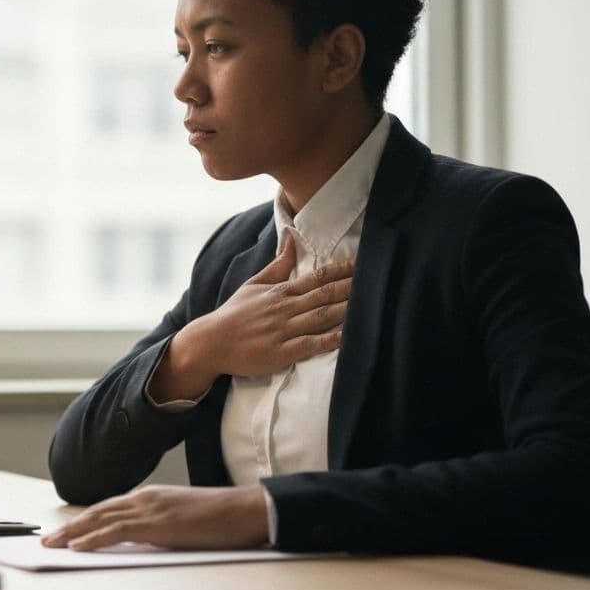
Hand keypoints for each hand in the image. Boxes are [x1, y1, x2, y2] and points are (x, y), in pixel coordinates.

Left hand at [41, 484, 268, 550]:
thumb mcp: (181, 521)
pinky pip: (116, 531)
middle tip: (47, 539)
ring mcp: (149, 508)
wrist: (245, 510)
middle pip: (97, 512)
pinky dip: (93, 539)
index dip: (83, 520)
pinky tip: (78, 546)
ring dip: (72, 533)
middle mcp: (144, 498)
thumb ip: (158, 527)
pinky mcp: (156, 523)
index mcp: (150, 497)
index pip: (108, 508)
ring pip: (100, 520)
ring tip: (52, 543)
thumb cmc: (220, 519)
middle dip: (70, 526)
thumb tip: (140, 541)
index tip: (65, 531)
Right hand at [150, 233, 351, 400]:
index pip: (316, 277)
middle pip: (324, 295)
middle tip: (378, 277)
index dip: (341, 269)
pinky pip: (308, 344)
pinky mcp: (280, 352)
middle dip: (352, 286)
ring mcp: (283, 330)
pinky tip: (345, 336)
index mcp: (281, 292)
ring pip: (320, 317)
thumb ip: (278, 263)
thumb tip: (291, 237)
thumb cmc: (234, 314)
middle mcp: (285, 308)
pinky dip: (327, 340)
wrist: (211, 342)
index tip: (363, 261)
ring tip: (370, 303)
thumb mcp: (254, 284)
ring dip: (345, 309)